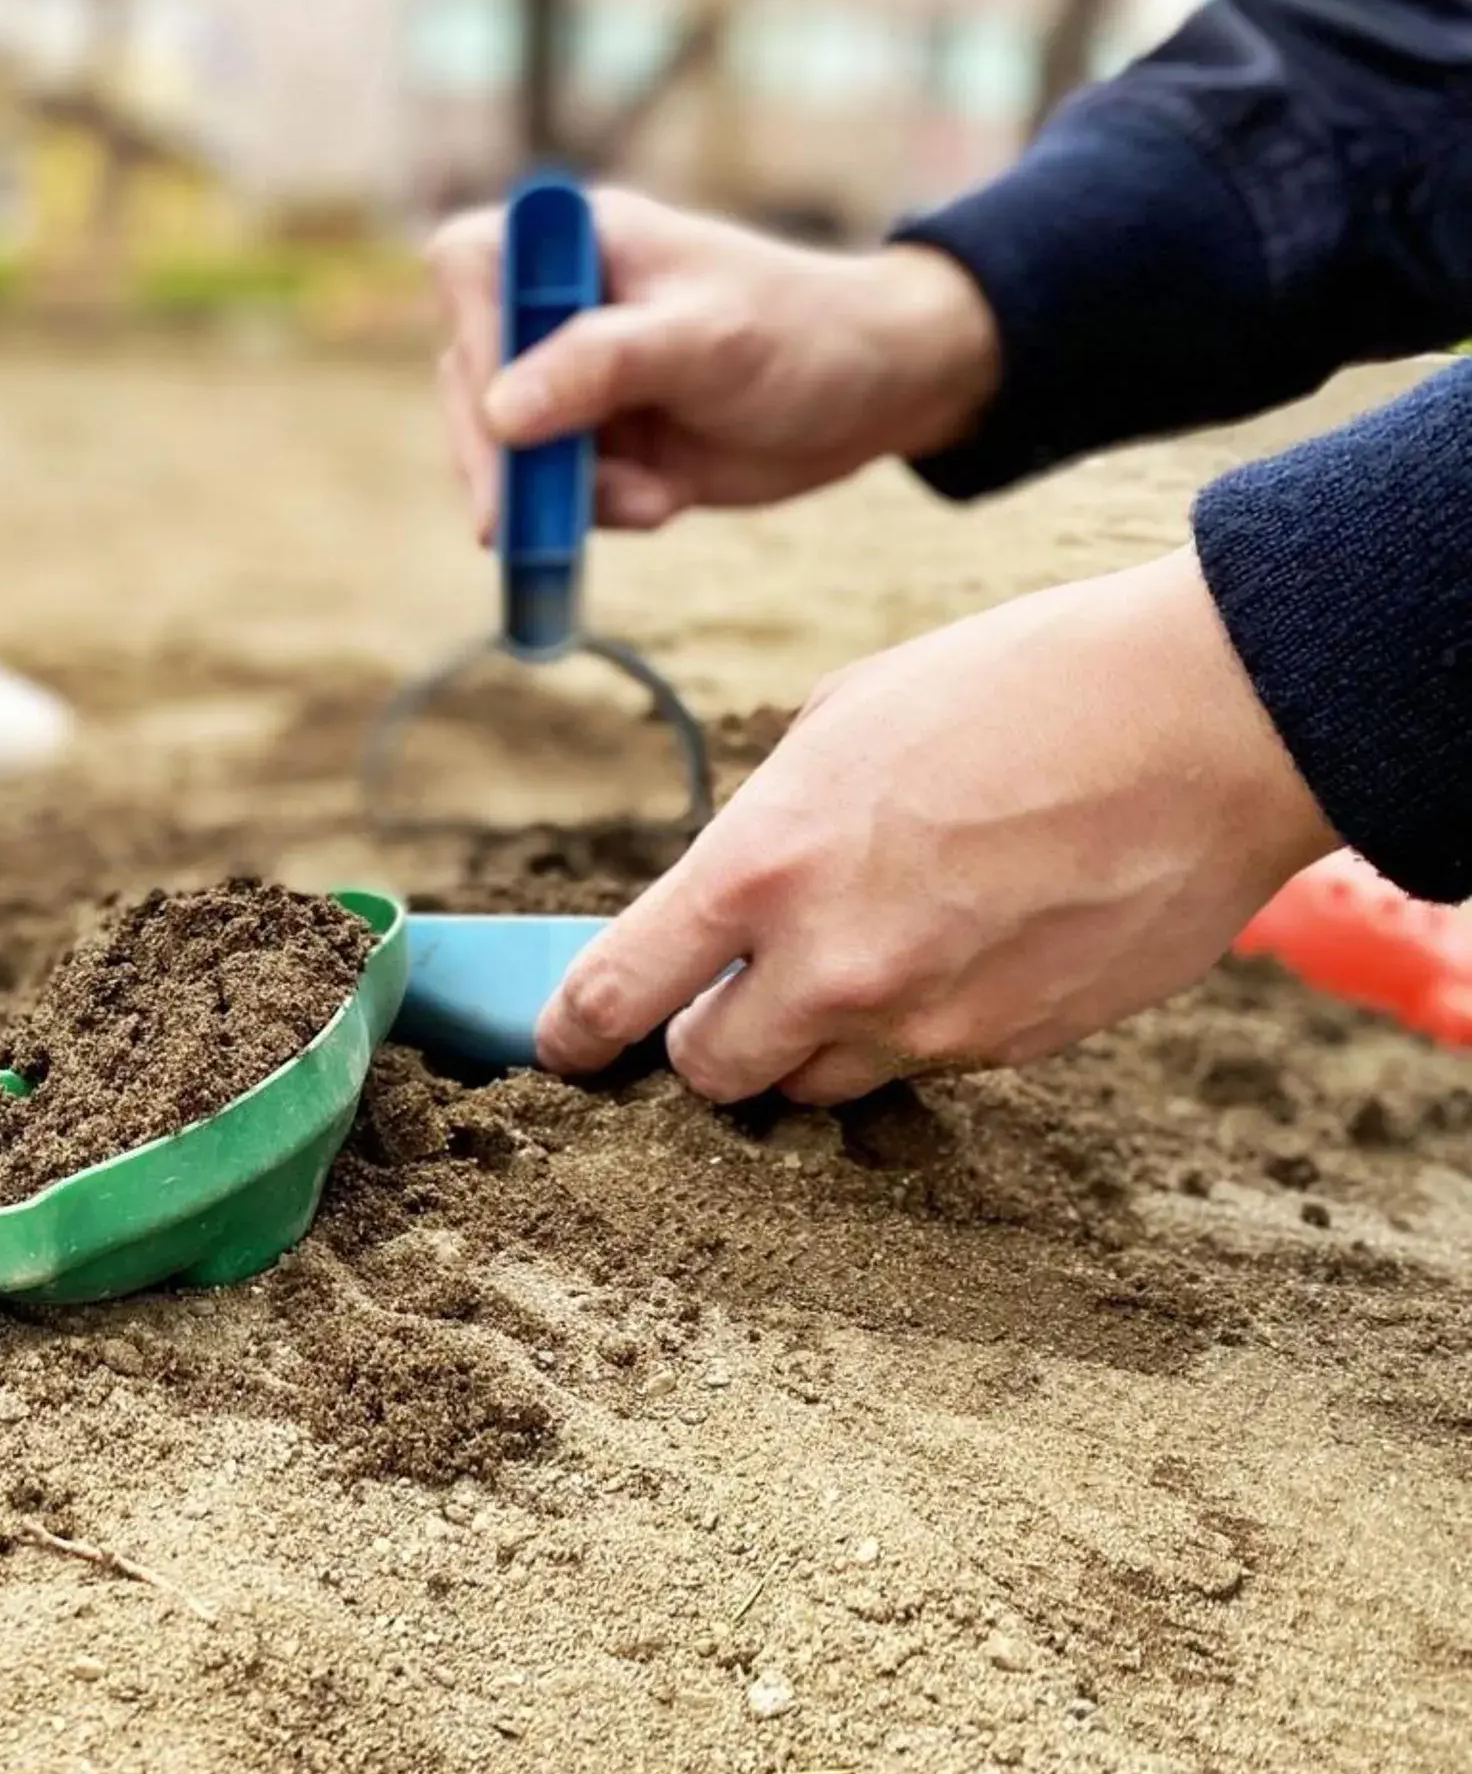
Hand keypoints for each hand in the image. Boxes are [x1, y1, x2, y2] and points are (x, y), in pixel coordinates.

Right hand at [429, 188, 1001, 538]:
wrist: (874, 393)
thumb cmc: (803, 332)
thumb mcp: (705, 340)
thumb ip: (600, 366)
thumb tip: (499, 413)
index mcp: (576, 241)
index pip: (470, 269)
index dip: (475, 337)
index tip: (504, 413)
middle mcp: (556, 306)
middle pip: (471, 377)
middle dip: (502, 456)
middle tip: (517, 523)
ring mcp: (568, 380)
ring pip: (504, 450)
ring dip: (561, 494)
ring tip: (651, 500)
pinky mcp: (592, 444)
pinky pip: (552, 492)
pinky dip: (598, 512)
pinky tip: (665, 499)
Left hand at [535, 549, 1339, 1103]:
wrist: (1210, 722)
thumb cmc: (1023, 689)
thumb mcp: (845, 724)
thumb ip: (768, 829)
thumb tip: (730, 895)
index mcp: (762, 867)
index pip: (620, 991)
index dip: (575, 1031)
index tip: (563, 1044)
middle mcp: (829, 967)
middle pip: (710, 1071)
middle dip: (709, 1038)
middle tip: (738, 991)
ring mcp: (924, 1022)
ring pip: (817, 1084)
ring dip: (815, 1042)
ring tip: (873, 953)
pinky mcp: (1009, 1050)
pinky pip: (923, 1066)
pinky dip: (918, 1030)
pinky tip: (967, 945)